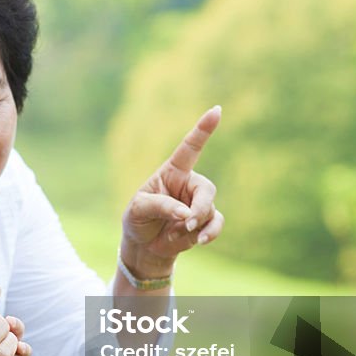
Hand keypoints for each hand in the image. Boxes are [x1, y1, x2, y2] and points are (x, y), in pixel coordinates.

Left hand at [121, 105, 224, 276]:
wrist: (144, 245)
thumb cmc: (138, 219)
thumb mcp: (138, 209)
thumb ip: (160, 206)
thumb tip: (186, 215)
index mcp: (172, 172)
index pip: (190, 148)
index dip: (203, 129)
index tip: (217, 110)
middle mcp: (189, 185)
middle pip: (207, 190)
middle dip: (200, 208)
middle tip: (188, 223)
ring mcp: (199, 203)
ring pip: (211, 210)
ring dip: (196, 225)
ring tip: (178, 232)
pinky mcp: (206, 221)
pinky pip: (216, 224)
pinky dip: (209, 234)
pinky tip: (199, 241)